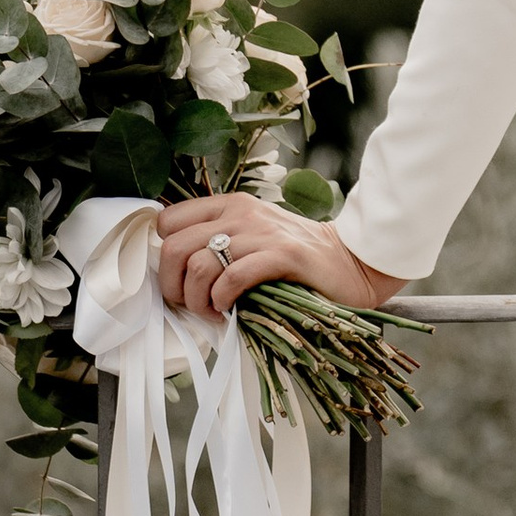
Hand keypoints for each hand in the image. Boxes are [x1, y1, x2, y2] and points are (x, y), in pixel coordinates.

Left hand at [155, 190, 404, 320]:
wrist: (350, 262)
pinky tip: (231, 310)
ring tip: (214, 311)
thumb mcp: (252, 237)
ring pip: (198, 265)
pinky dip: (222, 301)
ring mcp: (262, 232)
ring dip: (198, 300)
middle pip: (175, 247)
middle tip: (191, 304)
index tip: (179, 279)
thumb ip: (219, 241)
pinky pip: (231, 279)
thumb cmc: (296, 259)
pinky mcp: (282, 255)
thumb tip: (175, 269)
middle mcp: (242, 213)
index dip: (165, 256)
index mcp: (230, 205)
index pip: (168, 221)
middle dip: (173, 286)